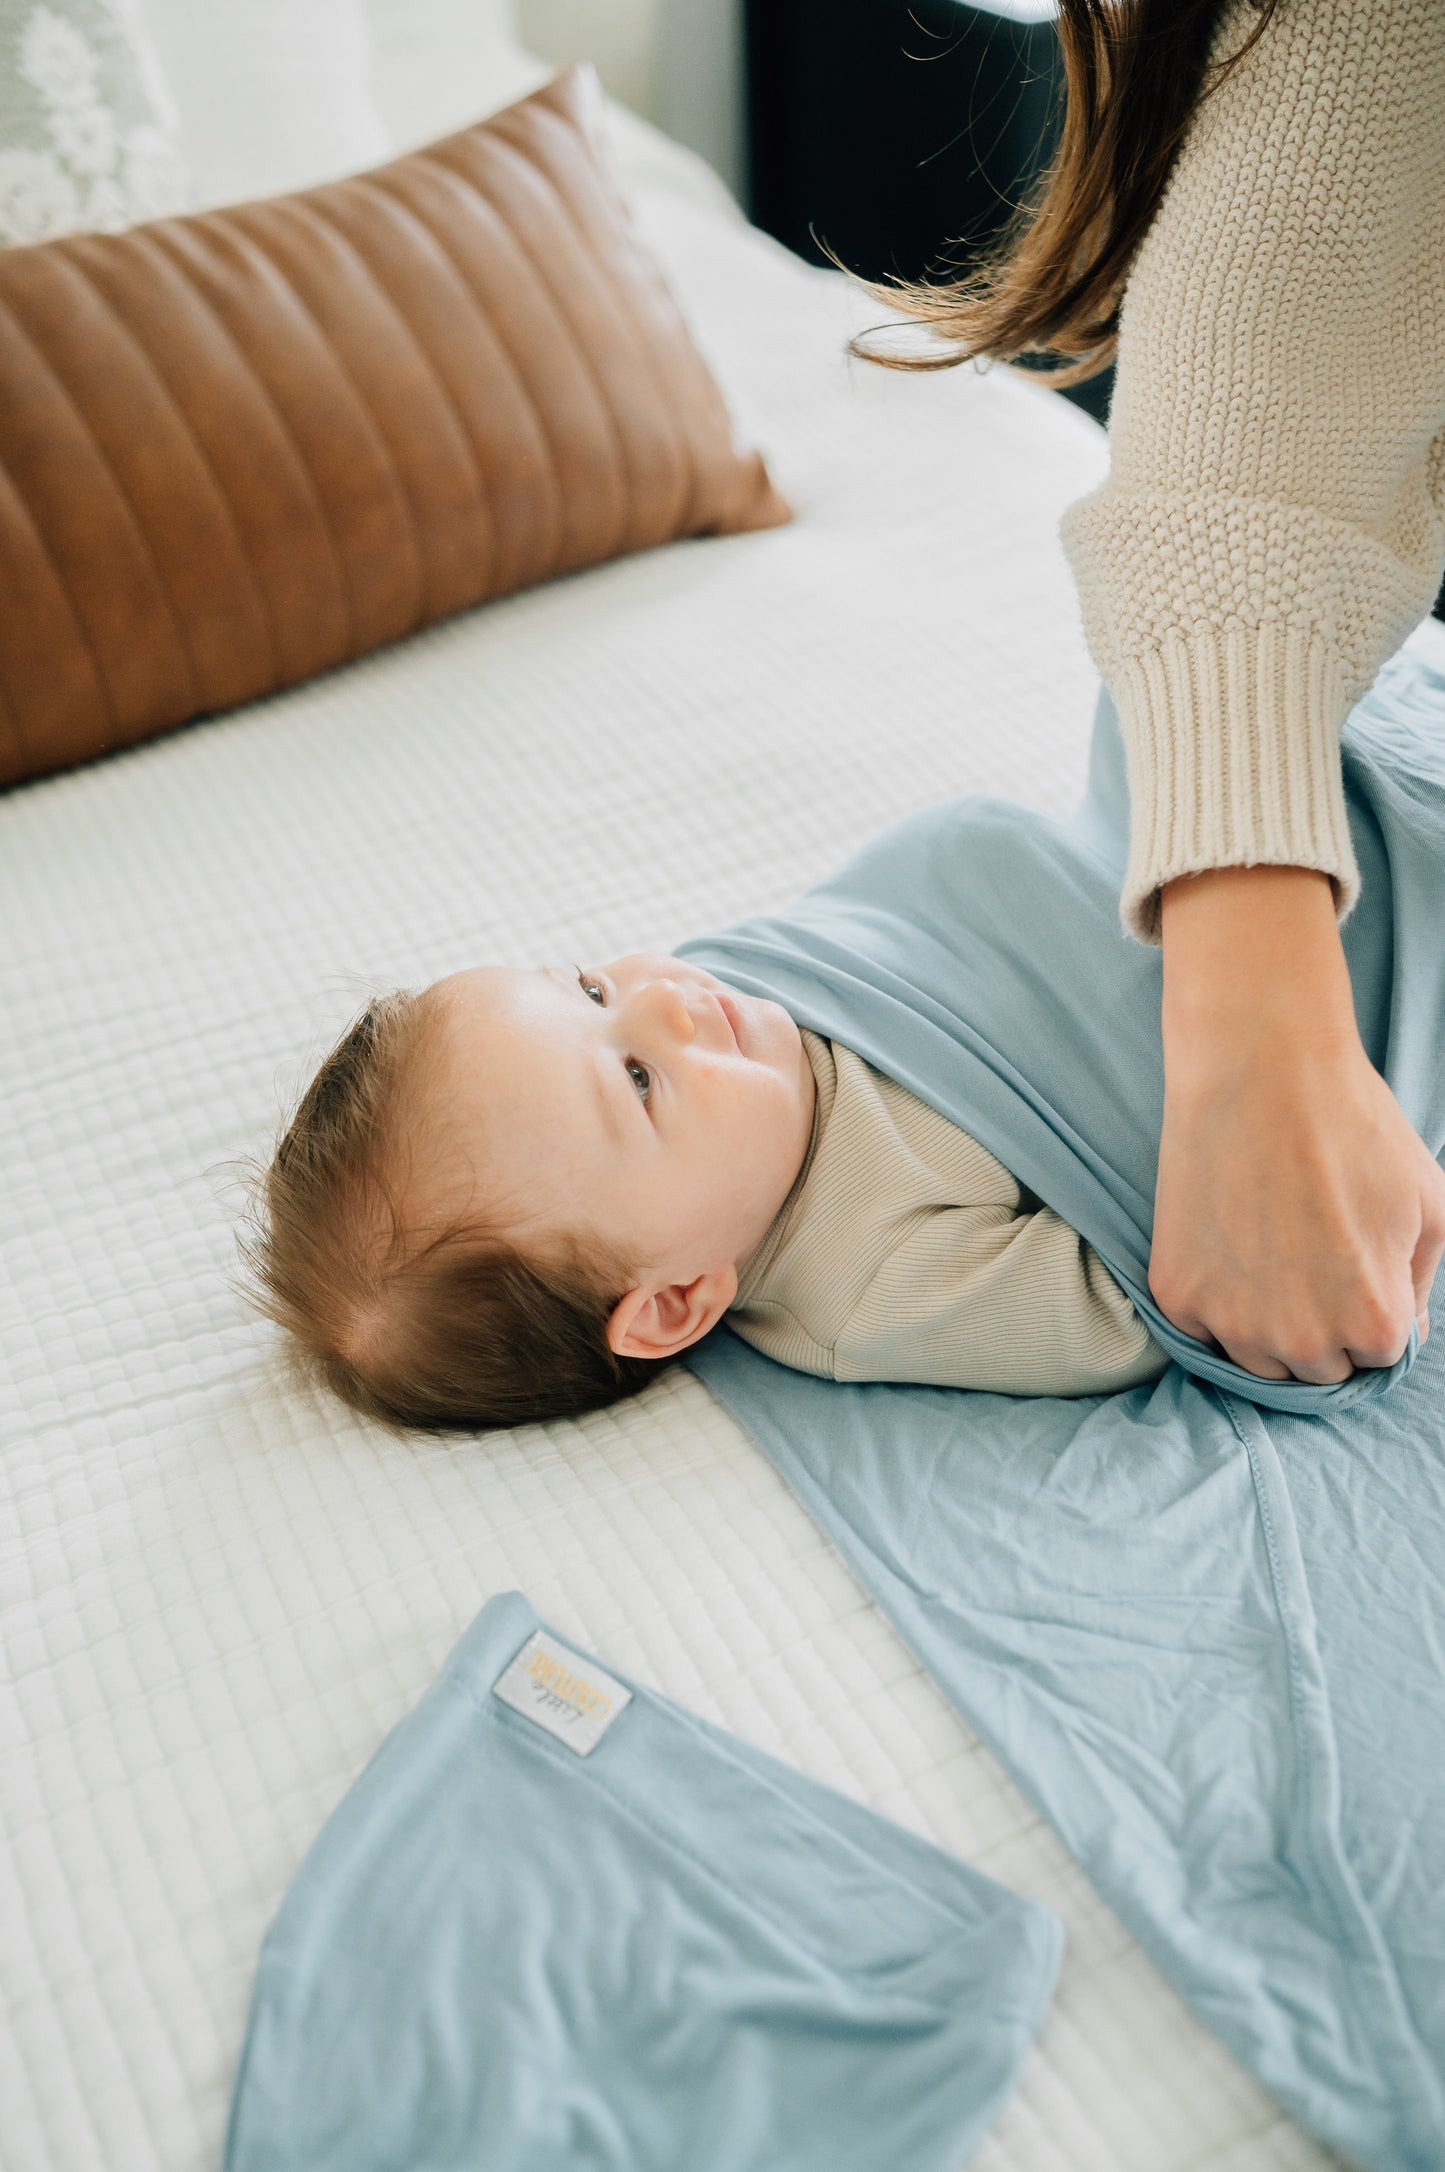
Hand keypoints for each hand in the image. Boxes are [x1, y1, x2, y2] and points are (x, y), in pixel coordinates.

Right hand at [1151, 866, 1444, 1382]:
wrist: (1258, 1067)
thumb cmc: (1351, 1125)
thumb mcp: (1428, 1204)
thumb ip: (1420, 1284)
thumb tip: (1400, 1336)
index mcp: (1373, 1322)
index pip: (1377, 1356)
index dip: (1370, 1307)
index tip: (1351, 1261)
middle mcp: (1301, 1339)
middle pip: (1316, 1369)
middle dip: (1320, 1323)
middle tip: (1307, 1251)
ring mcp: (1232, 1322)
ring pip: (1257, 1359)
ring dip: (1266, 1320)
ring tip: (1269, 1246)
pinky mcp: (1178, 1294)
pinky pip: (1203, 1326)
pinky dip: (1215, 1295)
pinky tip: (1229, 1237)